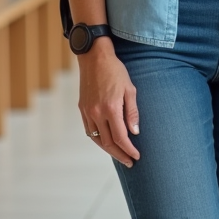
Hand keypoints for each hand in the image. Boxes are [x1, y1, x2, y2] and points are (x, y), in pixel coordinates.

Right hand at [77, 39, 140, 166]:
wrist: (94, 58)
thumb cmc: (115, 71)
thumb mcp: (130, 89)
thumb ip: (132, 112)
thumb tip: (134, 132)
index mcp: (111, 108)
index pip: (120, 137)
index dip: (129, 149)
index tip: (137, 156)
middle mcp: (97, 113)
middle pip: (108, 143)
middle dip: (120, 154)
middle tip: (130, 161)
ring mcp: (88, 112)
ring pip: (97, 139)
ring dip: (108, 150)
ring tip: (119, 155)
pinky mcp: (82, 108)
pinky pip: (89, 131)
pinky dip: (98, 139)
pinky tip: (106, 142)